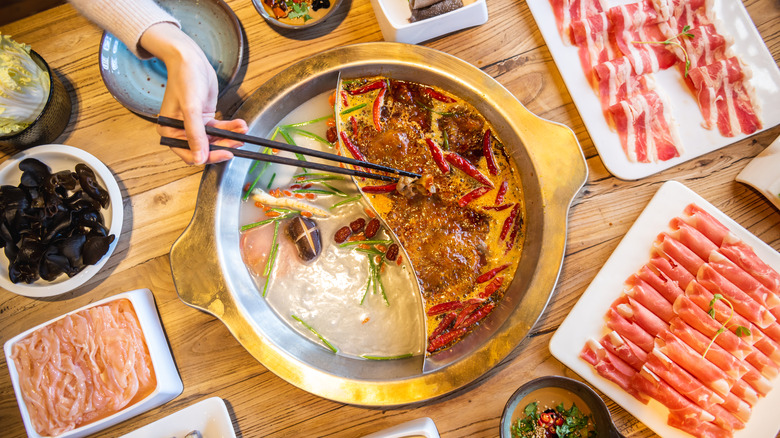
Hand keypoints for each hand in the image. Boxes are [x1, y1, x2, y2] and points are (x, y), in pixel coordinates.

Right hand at [139, 22, 246, 164]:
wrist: (191, 60)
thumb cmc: (185, 79)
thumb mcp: (191, 108)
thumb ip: (195, 135)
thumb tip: (200, 158)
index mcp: (169, 131)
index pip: (190, 154)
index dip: (208, 157)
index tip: (225, 154)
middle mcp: (180, 130)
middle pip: (204, 148)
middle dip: (222, 145)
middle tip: (237, 143)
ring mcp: (194, 125)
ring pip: (214, 139)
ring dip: (229, 136)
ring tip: (241, 130)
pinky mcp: (205, 118)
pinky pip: (219, 128)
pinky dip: (230, 127)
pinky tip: (240, 124)